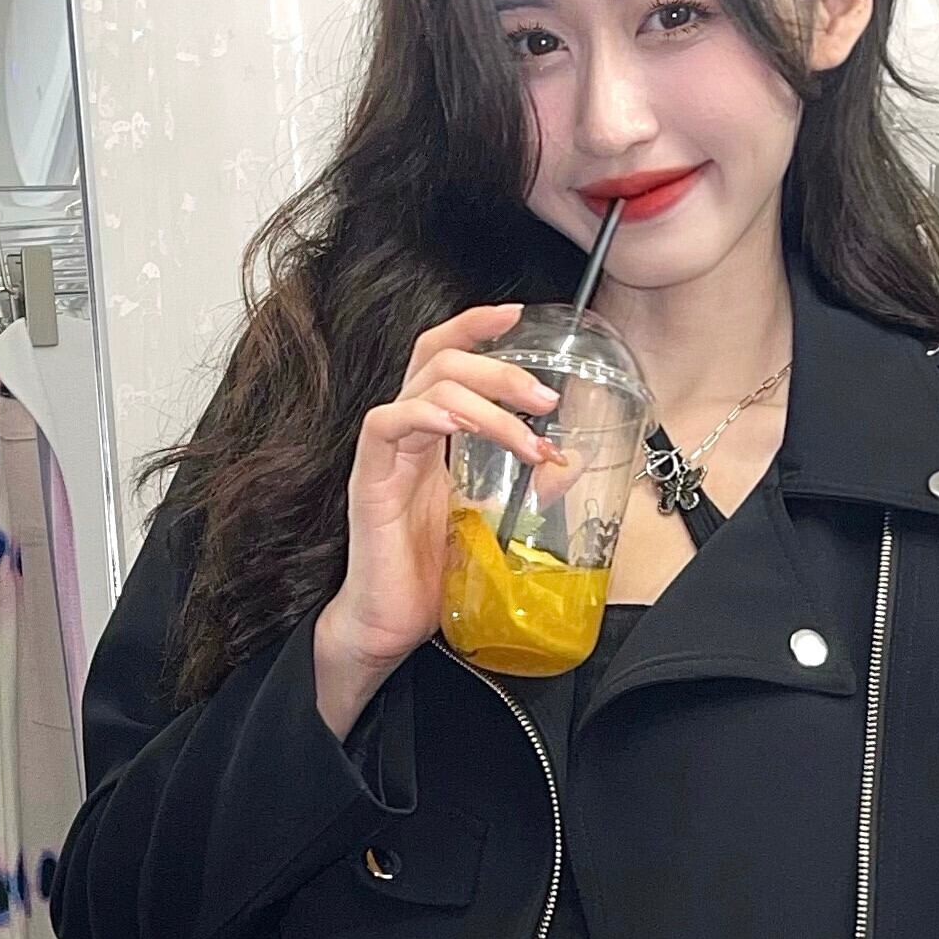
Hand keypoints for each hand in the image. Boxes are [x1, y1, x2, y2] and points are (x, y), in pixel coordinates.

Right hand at [312, 304, 563, 733]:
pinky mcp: (368, 480)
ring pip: (427, 388)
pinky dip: (429, 415)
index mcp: (429, 434)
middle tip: (546, 396)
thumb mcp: (493, 518)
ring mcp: (384, 454)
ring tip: (527, 435)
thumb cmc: (432, 574)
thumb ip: (524, 485)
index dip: (475, 326)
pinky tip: (461, 426)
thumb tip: (569, 459)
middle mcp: (404, 433)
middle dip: (500, 367)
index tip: (518, 314)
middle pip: (440, 361)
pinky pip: (389, 424)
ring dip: (486, 403)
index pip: (444, 356)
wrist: (389, 624)